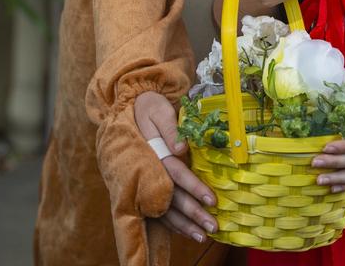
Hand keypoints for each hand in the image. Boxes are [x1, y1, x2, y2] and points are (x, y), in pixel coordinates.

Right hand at [134, 91, 217, 242]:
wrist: (131, 108)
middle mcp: (150, 172)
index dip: (194, 187)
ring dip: (184, 224)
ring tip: (202, 236)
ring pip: (165, 208)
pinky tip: (186, 231)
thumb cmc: (149, 108)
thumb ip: (170, 128)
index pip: (177, 173)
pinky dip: (172, 222)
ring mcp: (146, 182)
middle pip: (173, 197)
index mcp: (155, 153)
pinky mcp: (146, 186)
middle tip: (213, 226)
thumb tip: (182, 149)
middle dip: (193, 214)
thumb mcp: (159, 110)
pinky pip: (158, 209)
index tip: (212, 200)